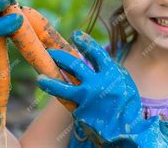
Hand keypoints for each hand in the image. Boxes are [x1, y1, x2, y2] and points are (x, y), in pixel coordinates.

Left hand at [37, 30, 167, 146]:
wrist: (128, 130)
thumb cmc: (127, 104)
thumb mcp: (124, 82)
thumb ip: (109, 70)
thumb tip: (92, 58)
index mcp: (111, 73)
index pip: (95, 52)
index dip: (84, 42)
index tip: (76, 35)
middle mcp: (98, 83)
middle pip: (74, 65)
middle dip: (59, 56)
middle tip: (50, 51)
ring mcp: (87, 98)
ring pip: (61, 86)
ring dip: (49, 80)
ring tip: (39, 78)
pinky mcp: (80, 112)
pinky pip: (69, 102)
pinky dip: (62, 99)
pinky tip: (55, 95)